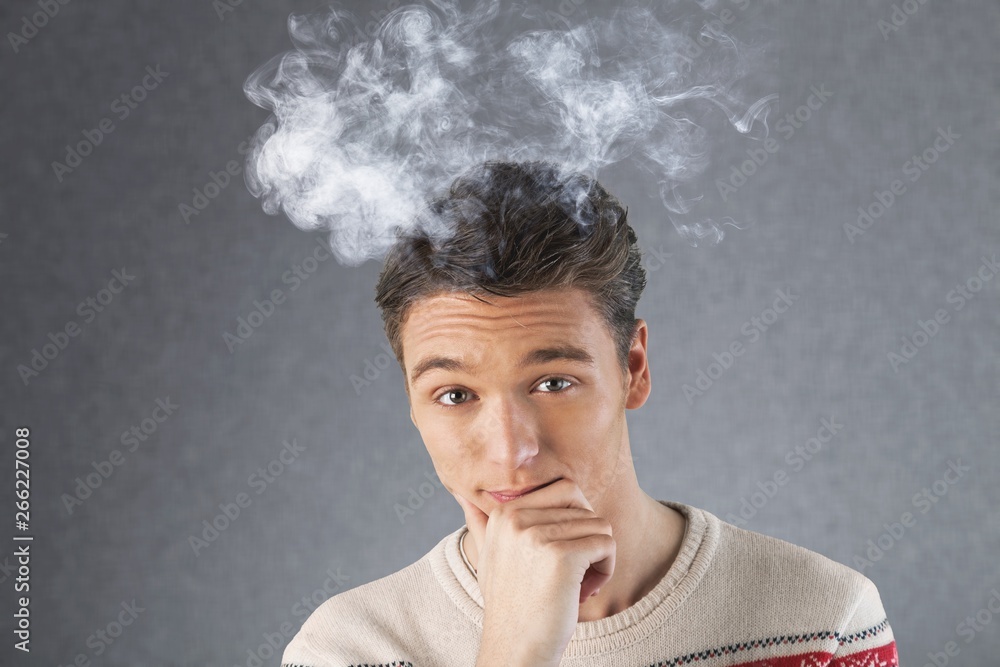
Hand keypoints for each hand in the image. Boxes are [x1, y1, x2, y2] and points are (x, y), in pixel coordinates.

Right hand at [454, 478, 615, 666]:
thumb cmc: (509, 606)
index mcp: (501, 514)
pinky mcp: (562, 556)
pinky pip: (607, 543)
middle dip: (588, 534)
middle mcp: (515, 519)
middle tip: (578, 567)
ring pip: (598, 525)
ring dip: (599, 557)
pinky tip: (586, 591)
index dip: (573, 521)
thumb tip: (464, 496)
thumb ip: (480, 524)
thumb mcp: (488, 558)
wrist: (514, 649)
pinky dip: (606, 568)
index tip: (560, 556)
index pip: (563, 489)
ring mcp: (537, 536)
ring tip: (579, 585)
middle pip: (582, 505)